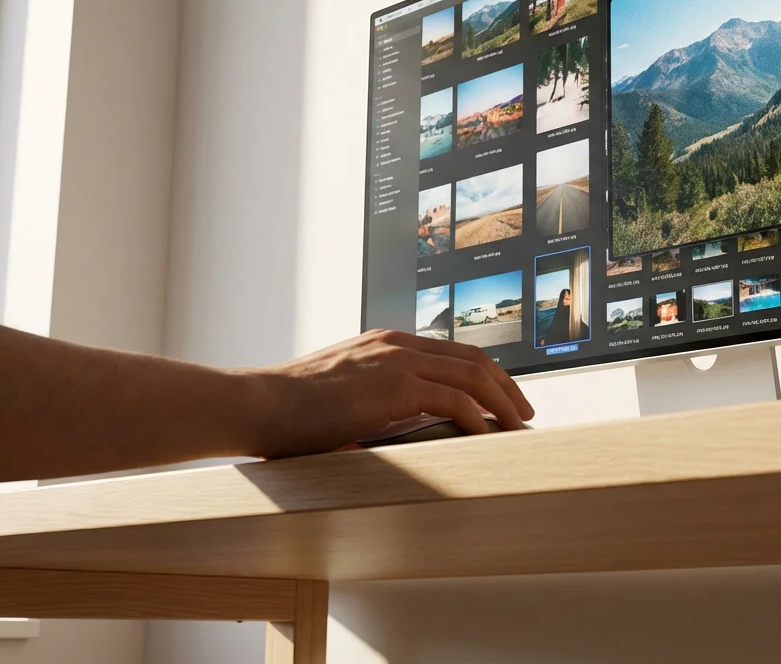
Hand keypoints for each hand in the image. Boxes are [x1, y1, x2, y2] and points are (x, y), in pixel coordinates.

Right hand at [240, 329, 534, 458]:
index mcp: (386, 343)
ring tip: (518, 427)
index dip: (484, 375)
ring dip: (502, 404)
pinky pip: (454, 400)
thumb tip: (405, 432)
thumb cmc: (289, 411)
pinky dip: (477, 418)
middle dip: (506, 387)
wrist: (257, 403)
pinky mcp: (393, 385)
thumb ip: (375, 402)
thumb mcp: (342, 396)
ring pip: (473, 376)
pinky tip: (486, 436)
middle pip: (473, 359)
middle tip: (524, 413)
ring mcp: (396, 360)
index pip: (452, 353)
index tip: (501, 399)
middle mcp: (397, 344)